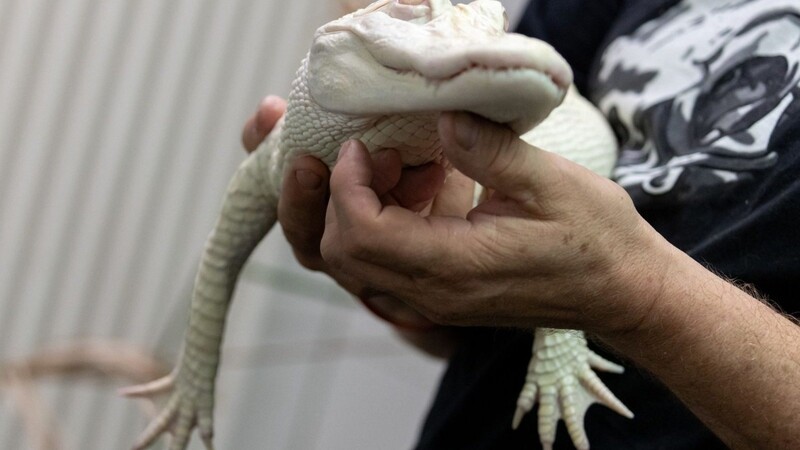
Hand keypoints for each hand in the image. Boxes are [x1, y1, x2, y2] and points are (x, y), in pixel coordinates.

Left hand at [321, 112, 668, 335]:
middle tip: (388, 154)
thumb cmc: (596, 240)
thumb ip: (491, 151)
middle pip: (344, 254)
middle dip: (347, 197)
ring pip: (358, 265)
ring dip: (365, 210)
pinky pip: (384, 268)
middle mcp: (435, 294)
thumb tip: (441, 116)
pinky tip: (429, 190)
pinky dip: (386, 226)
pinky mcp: (442, 296)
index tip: (365, 145)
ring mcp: (435, 301)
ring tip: (413, 169)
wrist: (621, 291)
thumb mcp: (554, 183)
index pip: (362, 234)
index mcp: (456, 267)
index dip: (348, 185)